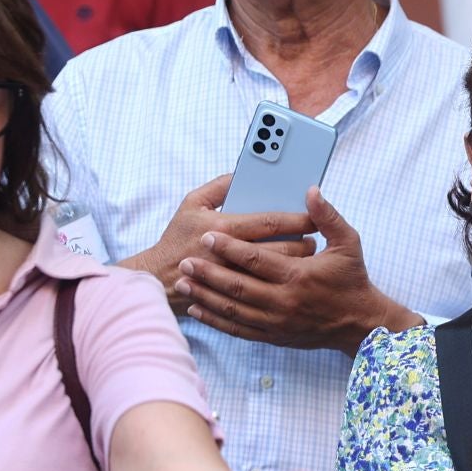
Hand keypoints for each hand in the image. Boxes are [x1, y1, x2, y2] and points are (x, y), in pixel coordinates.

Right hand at [132, 174, 316, 313]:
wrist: (157, 279)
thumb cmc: (177, 237)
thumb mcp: (191, 203)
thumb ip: (219, 185)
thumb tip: (245, 174)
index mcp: (222, 227)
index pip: (270, 222)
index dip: (296, 219)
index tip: (313, 217)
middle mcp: (230, 254)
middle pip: (280, 249)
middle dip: (303, 243)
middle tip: (314, 237)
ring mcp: (233, 278)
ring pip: (278, 272)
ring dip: (297, 262)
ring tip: (306, 253)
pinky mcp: (233, 296)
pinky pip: (267, 289)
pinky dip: (282, 280)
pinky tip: (290, 274)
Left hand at [176, 187, 414, 352]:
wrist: (360, 324)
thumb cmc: (353, 281)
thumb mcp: (348, 244)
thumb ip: (328, 216)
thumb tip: (310, 191)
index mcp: (298, 276)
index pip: (255, 259)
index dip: (229, 247)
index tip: (208, 236)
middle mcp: (284, 301)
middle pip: (236, 286)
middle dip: (208, 272)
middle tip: (185, 260)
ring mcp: (276, 322)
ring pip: (232, 309)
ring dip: (205, 295)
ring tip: (183, 282)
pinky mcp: (273, 336)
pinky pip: (237, 329)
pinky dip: (215, 320)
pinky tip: (198, 308)